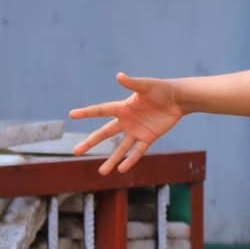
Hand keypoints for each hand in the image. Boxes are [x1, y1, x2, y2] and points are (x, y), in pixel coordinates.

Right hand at [70, 73, 185, 174]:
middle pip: (104, 133)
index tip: (71, 114)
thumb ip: (132, 83)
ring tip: (102, 172)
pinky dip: (131, 160)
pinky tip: (122, 169)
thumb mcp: (146, 86)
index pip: (100, 110)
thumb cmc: (161, 89)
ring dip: (111, 160)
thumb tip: (119, 76)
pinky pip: (137, 151)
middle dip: (90, 142)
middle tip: (76, 151)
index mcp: (122, 107)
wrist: (177, 99)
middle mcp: (126, 121)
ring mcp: (136, 131)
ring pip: (120, 148)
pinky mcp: (148, 138)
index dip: (86, 112)